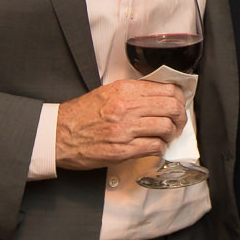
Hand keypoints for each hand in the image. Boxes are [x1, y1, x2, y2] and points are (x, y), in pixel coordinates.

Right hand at [54, 78, 186, 169]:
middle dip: (180, 116)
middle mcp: (126, 107)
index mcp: (124, 90)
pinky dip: (160, 148)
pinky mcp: (122, 150)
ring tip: (168, 136)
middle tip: (178, 122)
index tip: (179, 104)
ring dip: (171, 133)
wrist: (59, 134)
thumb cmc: (81, 115)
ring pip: (166, 127)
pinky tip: (157, 147)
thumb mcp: (107, 92)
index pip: (167, 89)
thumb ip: (133, 92)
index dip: (179, 98)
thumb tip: (158, 95)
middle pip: (171, 107)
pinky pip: (154, 147)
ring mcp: (125, 129)